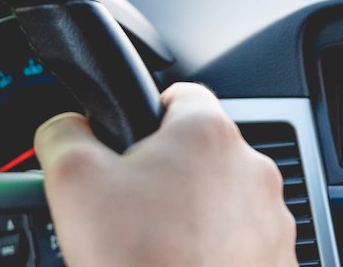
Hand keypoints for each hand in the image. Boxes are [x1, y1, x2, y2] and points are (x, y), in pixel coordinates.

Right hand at [34, 83, 296, 266]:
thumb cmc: (138, 263)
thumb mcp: (71, 180)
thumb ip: (63, 133)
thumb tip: (64, 127)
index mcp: (206, 134)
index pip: (179, 94)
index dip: (145, 114)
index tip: (129, 143)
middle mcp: (252, 171)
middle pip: (199, 152)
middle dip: (165, 172)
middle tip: (130, 206)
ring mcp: (272, 222)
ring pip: (222, 199)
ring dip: (193, 212)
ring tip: (156, 245)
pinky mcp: (279, 263)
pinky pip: (242, 242)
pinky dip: (215, 251)